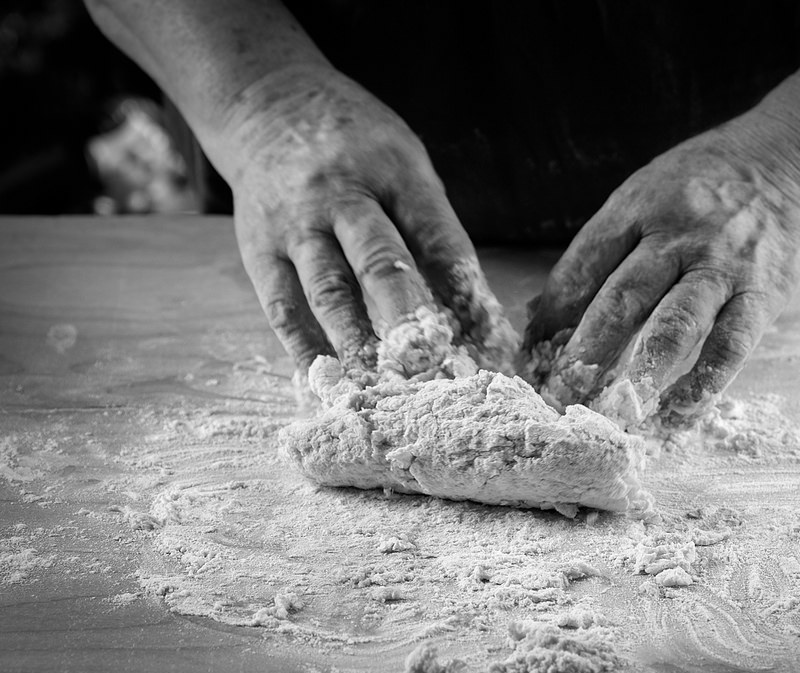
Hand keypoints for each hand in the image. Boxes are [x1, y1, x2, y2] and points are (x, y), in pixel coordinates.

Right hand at [219, 65, 512, 371]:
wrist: (268, 104)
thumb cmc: (358, 147)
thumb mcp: (406, 164)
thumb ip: (432, 229)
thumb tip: (471, 311)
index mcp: (395, 172)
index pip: (439, 240)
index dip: (467, 295)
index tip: (490, 344)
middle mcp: (343, 196)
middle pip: (381, 263)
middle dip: (410, 322)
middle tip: (435, 370)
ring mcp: (296, 225)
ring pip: (329, 292)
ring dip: (358, 346)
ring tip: (382, 390)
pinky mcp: (258, 249)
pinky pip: (281, 307)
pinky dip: (303, 350)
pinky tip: (325, 383)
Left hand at [525, 121, 799, 424]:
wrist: (795, 159)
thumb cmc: (706, 184)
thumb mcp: (646, 193)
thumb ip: (600, 249)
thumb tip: (544, 313)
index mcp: (638, 206)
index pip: (583, 264)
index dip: (554, 312)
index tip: (533, 352)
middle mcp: (678, 235)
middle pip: (622, 298)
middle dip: (585, 352)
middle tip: (560, 394)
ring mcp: (722, 265)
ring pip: (675, 324)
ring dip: (639, 373)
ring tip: (611, 411)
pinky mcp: (763, 292)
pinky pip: (731, 344)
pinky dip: (704, 383)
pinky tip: (677, 413)